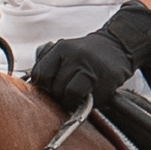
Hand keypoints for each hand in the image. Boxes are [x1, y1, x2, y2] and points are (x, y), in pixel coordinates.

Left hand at [31, 0, 150, 110]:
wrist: (118, 46)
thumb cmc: (86, 54)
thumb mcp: (64, 49)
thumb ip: (46, 60)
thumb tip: (32, 81)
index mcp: (61, 48)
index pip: (40, 75)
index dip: (43, 86)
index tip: (50, 88)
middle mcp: (74, 56)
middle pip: (53, 87)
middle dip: (57, 94)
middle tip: (66, 92)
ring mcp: (89, 68)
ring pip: (68, 94)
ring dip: (69, 100)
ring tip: (76, 96)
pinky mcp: (103, 82)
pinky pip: (84, 99)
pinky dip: (82, 103)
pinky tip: (87, 96)